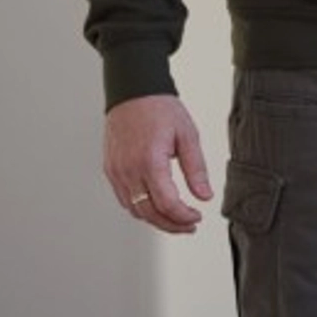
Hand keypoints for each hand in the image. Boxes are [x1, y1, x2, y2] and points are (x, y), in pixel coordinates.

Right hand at [103, 94, 214, 234]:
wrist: (133, 92)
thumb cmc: (160, 109)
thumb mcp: (188, 135)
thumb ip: (196, 169)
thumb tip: (204, 196)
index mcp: (150, 161)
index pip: (167, 204)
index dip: (184, 216)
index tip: (197, 217)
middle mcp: (128, 170)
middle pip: (149, 213)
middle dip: (172, 224)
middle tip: (190, 225)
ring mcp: (116, 171)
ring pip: (135, 210)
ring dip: (156, 219)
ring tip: (176, 218)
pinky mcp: (111, 170)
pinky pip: (125, 199)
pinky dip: (141, 208)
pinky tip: (157, 206)